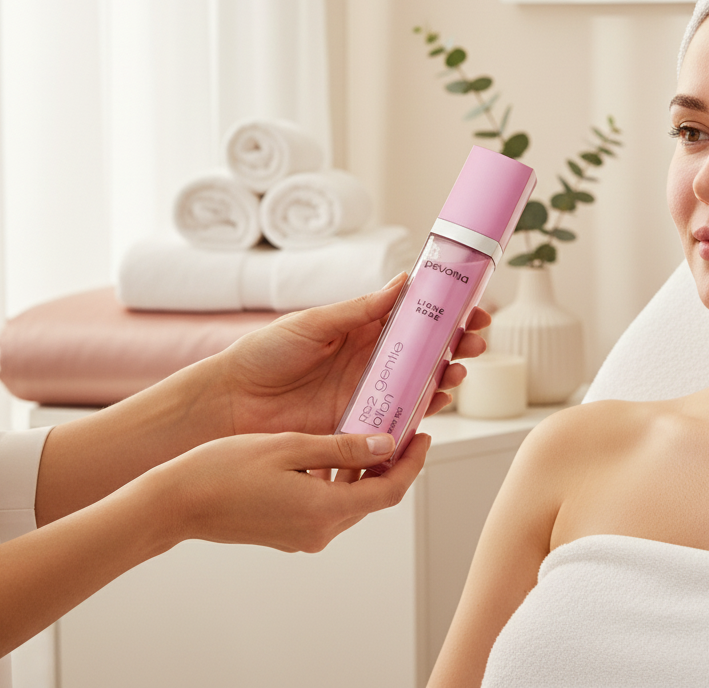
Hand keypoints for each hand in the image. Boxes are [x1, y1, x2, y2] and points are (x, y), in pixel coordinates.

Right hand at [152, 430, 430, 552]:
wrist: (175, 503)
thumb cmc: (225, 469)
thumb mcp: (290, 446)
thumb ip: (342, 447)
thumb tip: (387, 443)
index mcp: (324, 510)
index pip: (388, 490)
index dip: (412, 463)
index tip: (423, 434)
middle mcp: (319, 531)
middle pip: (374, 497)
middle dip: (392, 463)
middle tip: (401, 425)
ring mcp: (303, 536)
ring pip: (352, 501)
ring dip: (365, 471)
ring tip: (370, 432)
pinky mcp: (288, 533)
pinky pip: (328, 506)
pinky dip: (340, 481)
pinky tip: (334, 453)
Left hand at [215, 274, 490, 436]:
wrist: (231, 403)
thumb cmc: (264, 354)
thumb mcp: (314, 324)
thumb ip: (361, 310)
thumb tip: (404, 282)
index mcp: (362, 330)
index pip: (414, 318)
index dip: (446, 313)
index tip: (473, 309)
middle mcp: (371, 361)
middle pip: (426, 353)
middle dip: (457, 346)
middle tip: (477, 341)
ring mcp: (368, 394)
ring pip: (420, 386)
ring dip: (446, 378)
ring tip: (459, 372)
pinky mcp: (359, 425)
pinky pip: (398, 420)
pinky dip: (422, 413)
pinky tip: (438, 404)